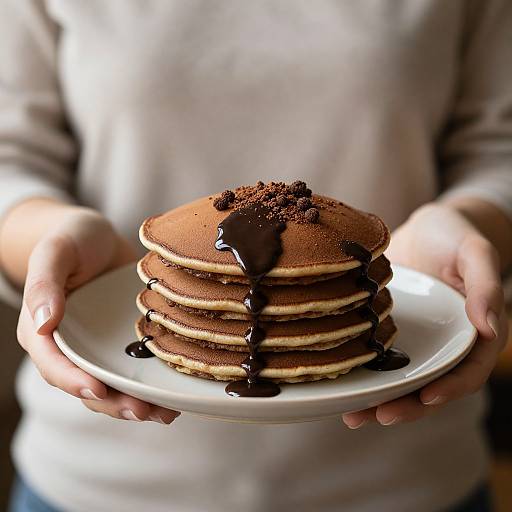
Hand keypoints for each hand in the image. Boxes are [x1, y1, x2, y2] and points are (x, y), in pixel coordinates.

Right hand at [16, 205, 179, 423]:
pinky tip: (173, 396)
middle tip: (143, 411)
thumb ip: (45, 283)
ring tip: (165, 413)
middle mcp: (68, 347)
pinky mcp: (119, 345)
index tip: (98, 389)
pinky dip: (149, 387)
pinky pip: (131, 372)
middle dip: (113, 402)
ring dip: (135, 404)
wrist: (98, 238)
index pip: (53, 363)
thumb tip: (43, 323)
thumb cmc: (72, 238)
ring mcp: (96, 349)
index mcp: (42, 330)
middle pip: (84, 384)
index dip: (73, 380)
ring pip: (110, 386)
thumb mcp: (56, 252)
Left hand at [342, 203, 507, 428]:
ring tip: (352, 415)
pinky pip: (378, 360)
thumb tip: (490, 327)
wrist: (422, 227)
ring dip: (380, 400)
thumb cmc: (454, 236)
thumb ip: (485, 286)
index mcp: (472, 333)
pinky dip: (363, 375)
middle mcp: (443, 344)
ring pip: (401, 379)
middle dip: (407, 405)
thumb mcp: (475, 252)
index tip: (426, 397)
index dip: (450, 389)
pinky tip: (341, 387)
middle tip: (380, 415)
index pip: (467, 371)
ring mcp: (416, 342)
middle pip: (430, 384)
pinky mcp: (390, 334)